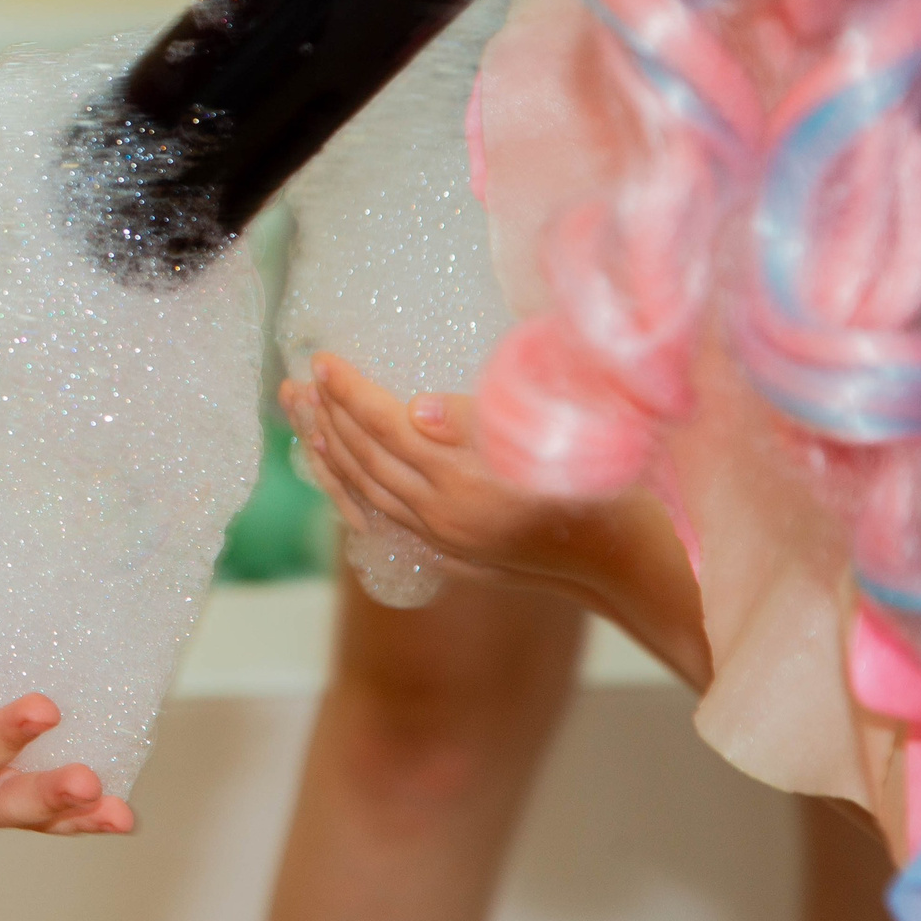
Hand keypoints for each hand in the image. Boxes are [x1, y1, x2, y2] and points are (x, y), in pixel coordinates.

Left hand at [282, 351, 616, 588]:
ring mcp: (442, 540)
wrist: (623, 559)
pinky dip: (348, 489)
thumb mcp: (551, 441)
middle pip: (367, 459)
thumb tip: (416, 410)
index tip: (324, 360)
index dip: (352, 392)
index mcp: (468, 485)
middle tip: (298, 381)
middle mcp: (445, 518)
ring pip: (365, 491)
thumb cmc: (601, 486)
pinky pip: (378, 518)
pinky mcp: (447, 554)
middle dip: (328, 416)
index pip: (389, 428)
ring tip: (302, 415)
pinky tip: (332, 468)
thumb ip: (479, 423)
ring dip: (329, 450)